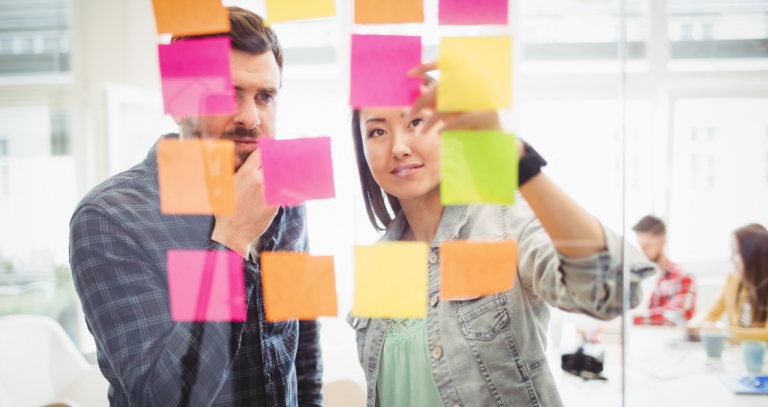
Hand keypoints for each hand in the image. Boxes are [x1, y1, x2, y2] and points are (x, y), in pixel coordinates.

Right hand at [210, 149, 278, 257]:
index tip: (271, 146)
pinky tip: (289, 188)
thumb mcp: (226, 186)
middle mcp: (259, 181)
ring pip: (280, 177)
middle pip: (274, 163)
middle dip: (277, 160)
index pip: (261, 153)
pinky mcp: (275, 204)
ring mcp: (269, 193)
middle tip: (283, 157)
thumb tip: (243, 161)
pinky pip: (282, 192)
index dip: (267, 148)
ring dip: (282, 174)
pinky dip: (284, 189)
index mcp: (246, 173)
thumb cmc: (226, 209)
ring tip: (288, 172)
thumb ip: (237, 172)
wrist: (233, 232)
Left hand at [405, 62, 523, 158]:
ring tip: (420, 132)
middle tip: (407, 115)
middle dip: (421, 102)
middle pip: (441, 89)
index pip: (447, 66)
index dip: (427, 66)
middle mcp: (475, 87)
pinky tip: (438, 134)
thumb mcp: (452, 113)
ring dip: (430, 121)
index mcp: (467, 82)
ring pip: (449, 107)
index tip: (410, 74)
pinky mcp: (488, 114)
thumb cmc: (473, 126)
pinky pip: (462, 119)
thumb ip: (439, 102)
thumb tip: (420, 91)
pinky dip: (448, 127)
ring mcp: (482, 100)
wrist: (498, 142)